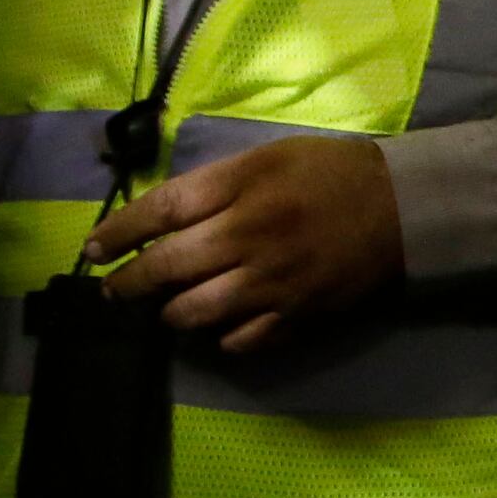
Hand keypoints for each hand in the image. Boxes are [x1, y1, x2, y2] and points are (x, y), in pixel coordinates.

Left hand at [86, 133, 405, 354]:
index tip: (93, 249)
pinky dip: (220, 337)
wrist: (403, 205)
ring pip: (194, 312)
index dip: (118, 232)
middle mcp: (249, 234)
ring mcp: (272, 281)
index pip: (161, 210)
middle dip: (128, 283)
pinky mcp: (295, 315)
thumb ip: (215, 185)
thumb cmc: (329, 172)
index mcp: (242, 186)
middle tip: (113, 291)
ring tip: (166, 309)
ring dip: (170, 313)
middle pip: (167, 266)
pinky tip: (219, 327)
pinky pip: (239, 340)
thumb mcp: (269, 156)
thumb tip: (161, 217)